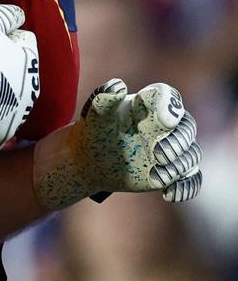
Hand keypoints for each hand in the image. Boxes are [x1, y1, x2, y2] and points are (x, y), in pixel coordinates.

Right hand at [0, 5, 38, 147]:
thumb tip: (19, 16)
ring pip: (8, 100)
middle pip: (17, 75)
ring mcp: (17, 116)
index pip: (24, 44)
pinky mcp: (1, 135)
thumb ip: (6, 15)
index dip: (4, 39)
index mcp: (31, 63)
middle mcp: (32, 92)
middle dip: (3, 69)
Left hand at [34, 79, 202, 210]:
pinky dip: (186, 187)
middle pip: (187, 127)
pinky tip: (168, 195)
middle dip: (178, 140)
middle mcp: (164, 125)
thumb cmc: (92, 132)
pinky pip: (191, 178)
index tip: (164, 121)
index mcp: (148, 105)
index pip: (169, 97)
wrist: (89, 161)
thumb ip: (104, 99)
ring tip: (159, 173)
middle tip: (158, 153)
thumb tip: (118, 85)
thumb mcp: (94, 116)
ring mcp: (171, 148)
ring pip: (192, 153)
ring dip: (180, 164)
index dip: (170, 106)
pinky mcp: (172, 171)